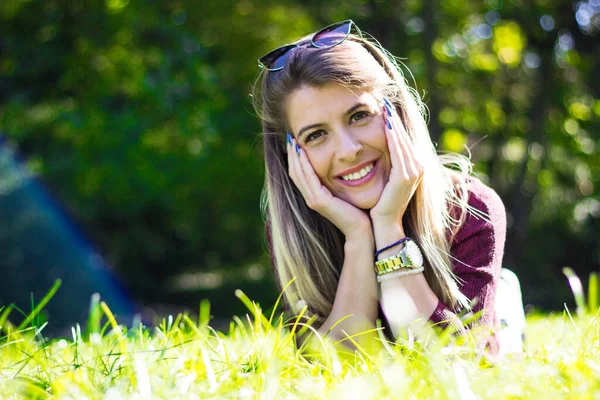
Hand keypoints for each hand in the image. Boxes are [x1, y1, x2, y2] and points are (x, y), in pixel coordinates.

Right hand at [287, 136, 370, 238]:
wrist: (362, 230)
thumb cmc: (359, 211)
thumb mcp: (345, 192)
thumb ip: (338, 181)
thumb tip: (342, 164)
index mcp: (315, 196)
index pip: (299, 174)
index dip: (295, 158)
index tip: (295, 141)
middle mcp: (311, 198)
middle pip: (294, 172)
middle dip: (291, 154)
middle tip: (289, 137)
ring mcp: (313, 200)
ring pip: (298, 174)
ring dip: (295, 157)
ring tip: (293, 141)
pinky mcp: (320, 201)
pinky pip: (308, 179)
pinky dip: (304, 165)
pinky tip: (303, 152)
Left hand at [370, 99, 423, 227]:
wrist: (383, 225)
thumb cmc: (379, 205)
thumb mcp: (384, 180)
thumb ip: (386, 164)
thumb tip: (375, 150)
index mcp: (413, 167)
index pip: (403, 140)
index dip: (394, 123)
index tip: (384, 107)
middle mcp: (417, 168)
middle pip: (404, 138)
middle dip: (394, 119)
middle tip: (384, 100)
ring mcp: (413, 173)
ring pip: (402, 143)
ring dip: (394, 124)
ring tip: (384, 108)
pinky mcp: (405, 177)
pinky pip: (399, 152)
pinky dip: (393, 138)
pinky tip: (385, 125)